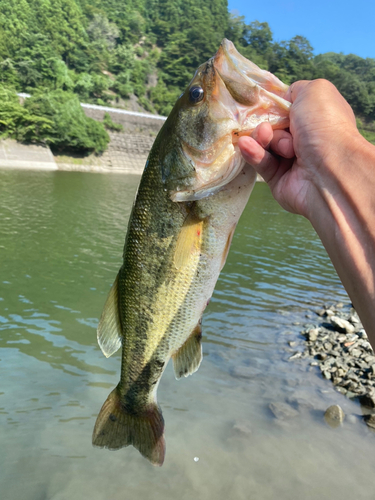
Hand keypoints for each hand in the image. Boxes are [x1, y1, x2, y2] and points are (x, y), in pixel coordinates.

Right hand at [238, 79, 359, 219]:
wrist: (329, 170)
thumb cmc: (324, 126)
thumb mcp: (315, 90)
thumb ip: (296, 89)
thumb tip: (283, 98)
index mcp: (316, 118)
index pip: (287, 108)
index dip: (274, 105)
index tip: (266, 104)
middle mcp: (306, 139)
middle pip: (273, 126)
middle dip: (268, 123)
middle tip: (271, 127)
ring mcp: (291, 160)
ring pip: (264, 144)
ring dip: (261, 137)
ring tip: (265, 137)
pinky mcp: (278, 180)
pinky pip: (260, 163)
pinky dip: (253, 152)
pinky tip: (247, 145)